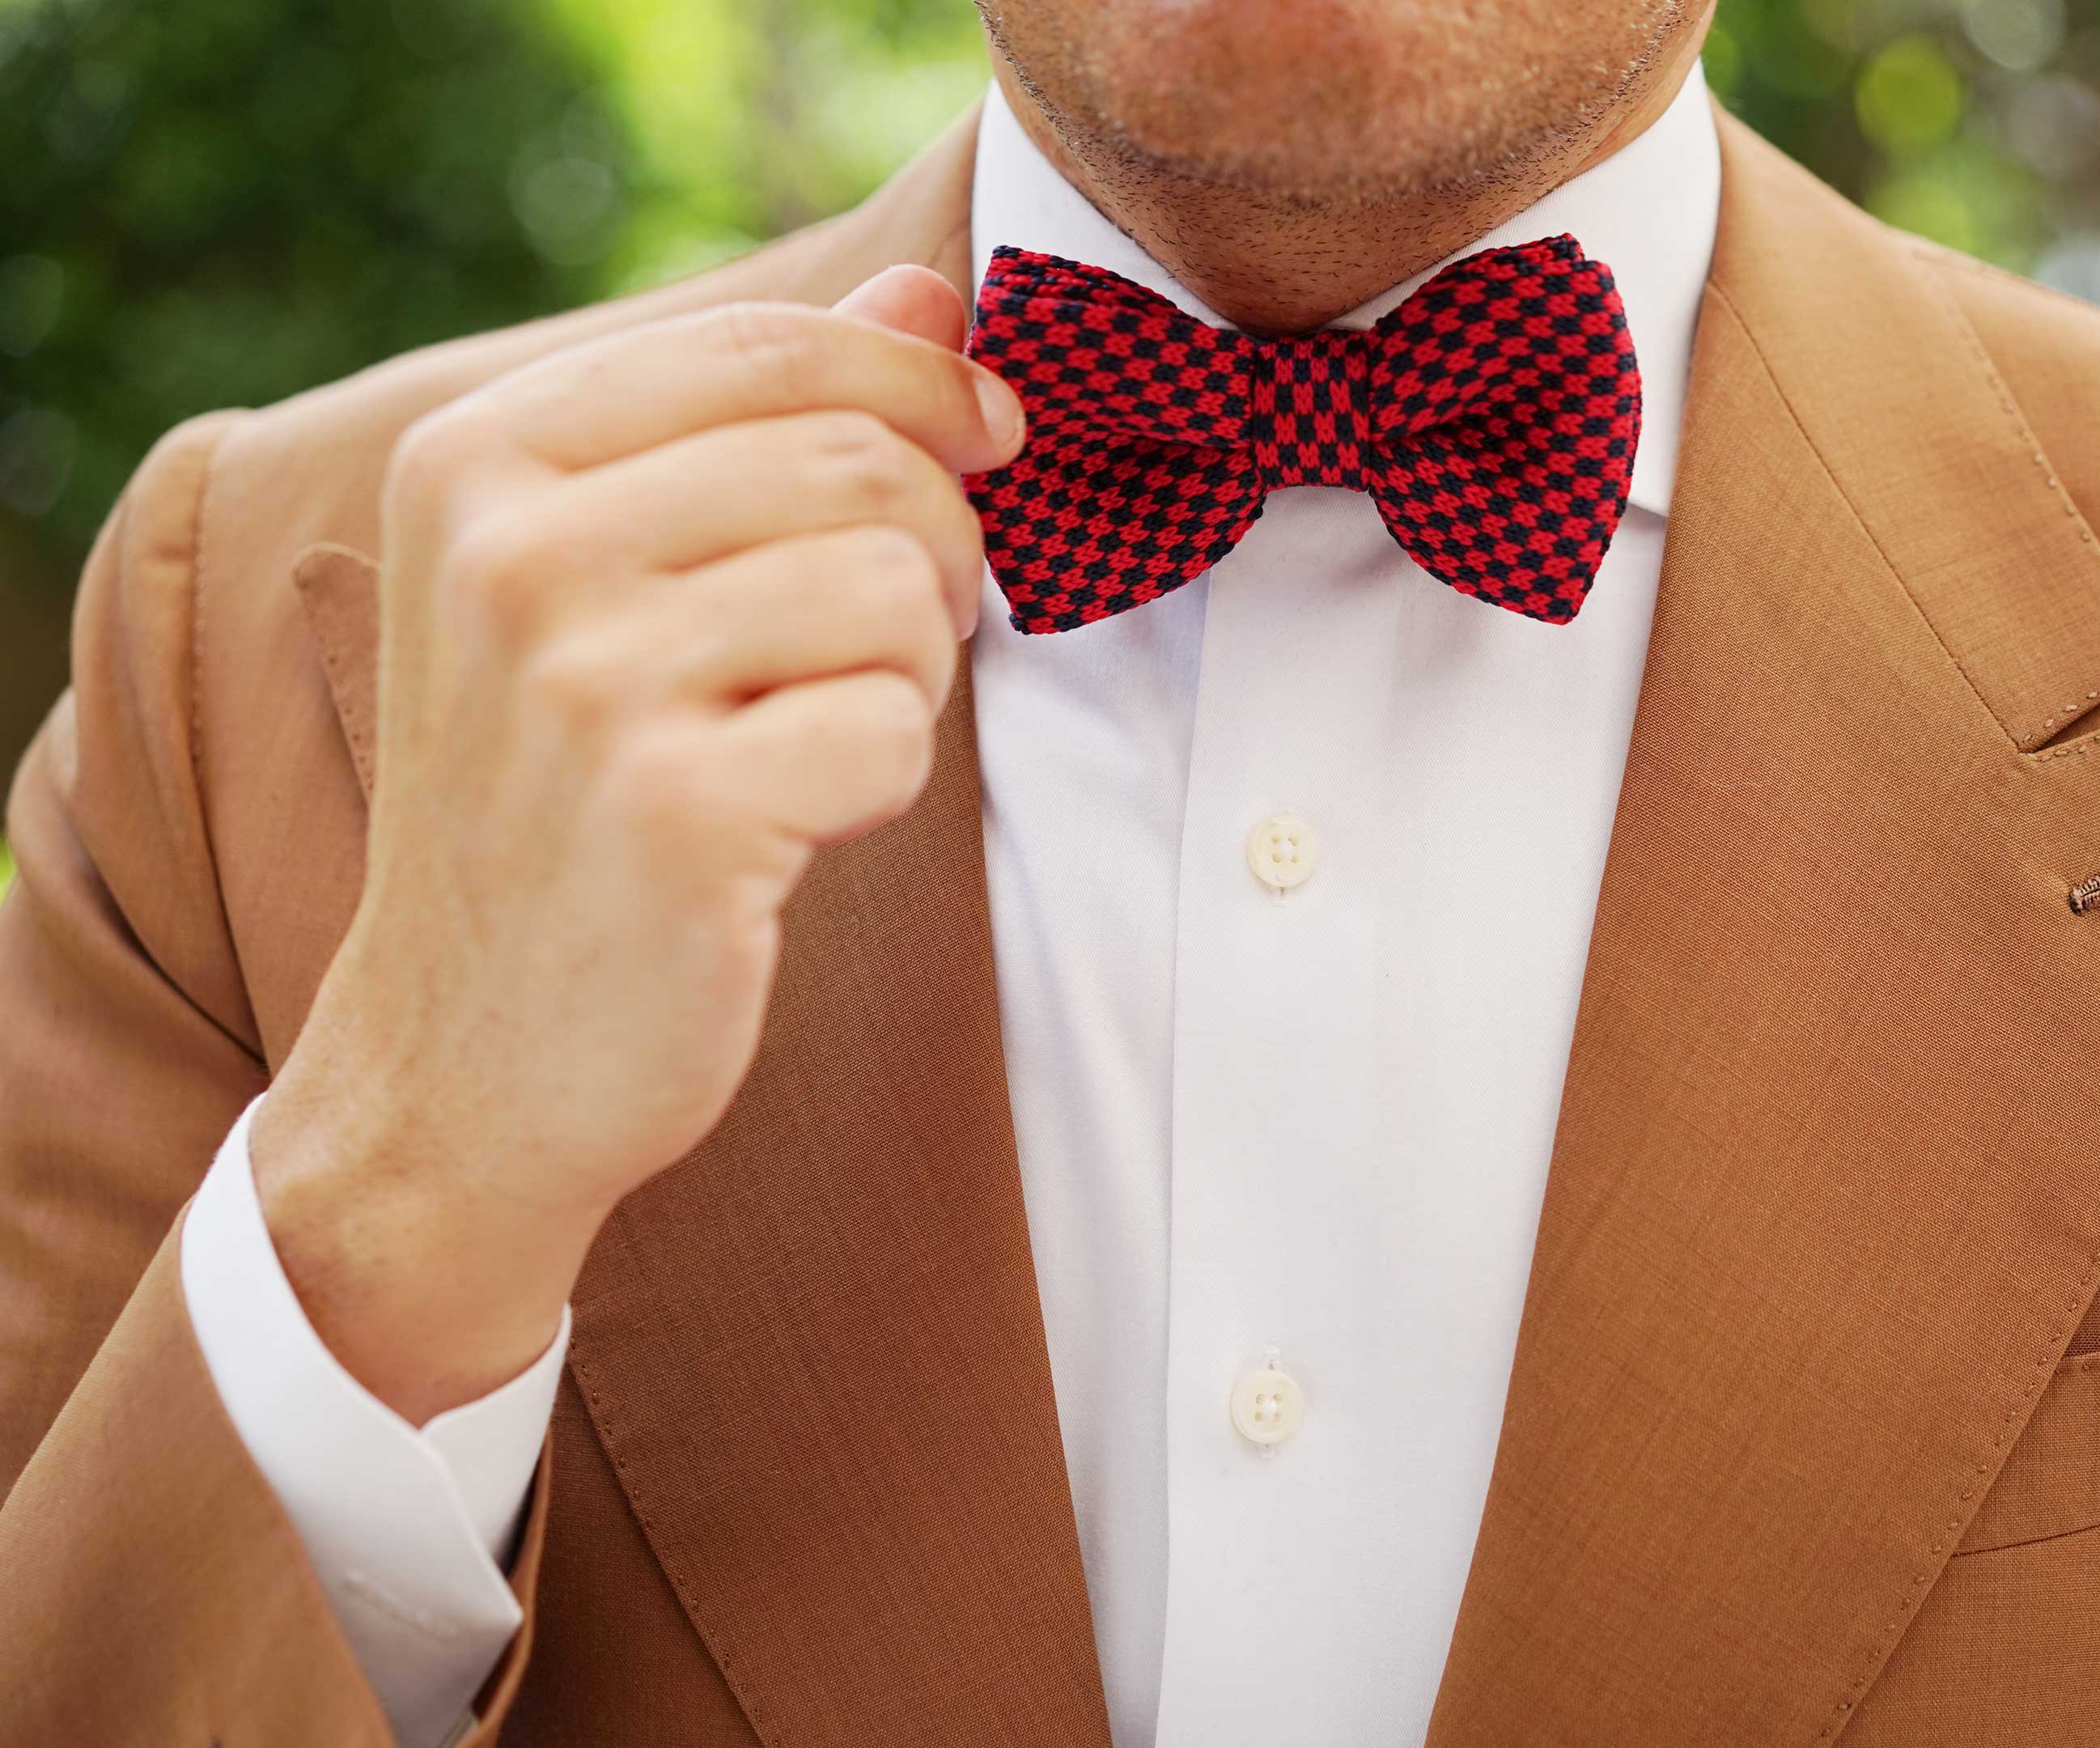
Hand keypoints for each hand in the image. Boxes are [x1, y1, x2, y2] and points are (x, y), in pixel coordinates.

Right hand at [249, 267, 1022, 1422]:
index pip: (767, 347)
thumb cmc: (558, 804)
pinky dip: (881, 781)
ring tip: (818, 736)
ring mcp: (581, 683)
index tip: (989, 438)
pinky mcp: (674, 813)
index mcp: (476, 458)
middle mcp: (509, 551)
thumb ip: (758, 422)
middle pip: (860, 461)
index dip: (920, 382)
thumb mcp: (604, 583)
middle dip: (934, 550)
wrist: (464, 1060)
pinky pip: (894, 730)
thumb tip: (926, 287)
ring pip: (898, 589)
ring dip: (911, 673)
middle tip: (891, 643)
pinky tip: (794, 825)